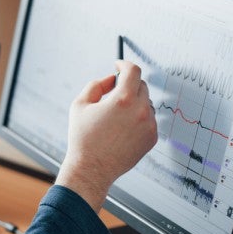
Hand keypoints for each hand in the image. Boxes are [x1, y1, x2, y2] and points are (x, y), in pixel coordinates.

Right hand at [55, 60, 157, 211]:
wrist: (92, 169)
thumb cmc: (83, 138)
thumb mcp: (80, 105)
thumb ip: (97, 84)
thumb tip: (111, 78)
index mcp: (123, 100)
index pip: (133, 71)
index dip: (125, 64)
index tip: (119, 66)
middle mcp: (140, 111)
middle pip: (141, 85)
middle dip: (128, 85)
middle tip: (113, 93)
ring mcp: (149, 125)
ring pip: (147, 103)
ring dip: (134, 102)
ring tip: (116, 117)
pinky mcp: (152, 138)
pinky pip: (149, 119)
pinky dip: (139, 118)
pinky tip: (122, 129)